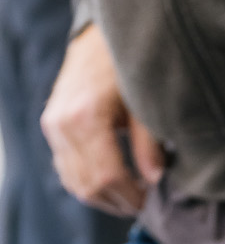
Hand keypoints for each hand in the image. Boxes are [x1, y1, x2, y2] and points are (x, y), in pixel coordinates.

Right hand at [42, 25, 164, 214]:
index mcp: (87, 116)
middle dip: (117, 202)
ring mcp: (53, 126)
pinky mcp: (51, 127)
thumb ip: (149, 144)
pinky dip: (87, 184)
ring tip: (127, 196)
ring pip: (74, 182)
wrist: (96, 40)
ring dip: (102, 198)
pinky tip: (109, 184)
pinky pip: (65, 170)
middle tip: (141, 203)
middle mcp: (63, 123)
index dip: (130, 196)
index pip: (108, 175)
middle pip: (89, 185)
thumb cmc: (125, 68)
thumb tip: (154, 179)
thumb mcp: (143, 102)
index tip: (148, 201)